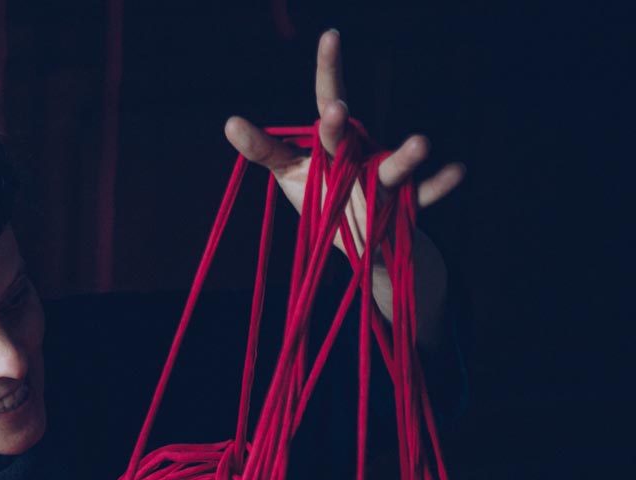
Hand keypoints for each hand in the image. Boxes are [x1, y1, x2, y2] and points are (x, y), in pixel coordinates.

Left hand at [223, 29, 462, 343]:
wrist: (357, 236)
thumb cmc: (321, 193)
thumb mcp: (289, 170)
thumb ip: (264, 149)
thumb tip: (229, 122)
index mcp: (333, 140)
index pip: (328, 98)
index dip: (329, 69)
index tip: (331, 35)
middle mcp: (360, 151)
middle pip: (348, 137)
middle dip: (339, 126)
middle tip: (335, 108)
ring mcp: (384, 177)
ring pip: (394, 165)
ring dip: (408, 156)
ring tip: (422, 141)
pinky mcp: (403, 206)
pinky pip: (425, 195)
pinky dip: (441, 184)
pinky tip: (458, 169)